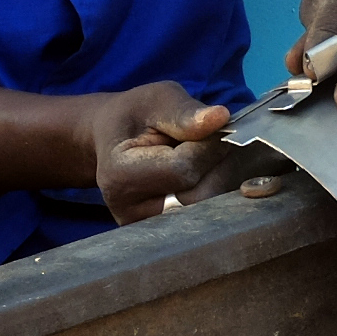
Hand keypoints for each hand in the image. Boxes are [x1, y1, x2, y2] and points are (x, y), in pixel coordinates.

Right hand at [88, 81, 232, 223]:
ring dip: (219, 180)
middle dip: (217, 167)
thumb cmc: (137, 116)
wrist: (115, 142)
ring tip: (205, 158)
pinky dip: (213, 193)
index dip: (207, 146)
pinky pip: (204, 218)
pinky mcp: (163, 235)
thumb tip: (220, 117)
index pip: (183, 170)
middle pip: (198, 197)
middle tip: (213, 144)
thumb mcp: (157, 99)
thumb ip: (184, 111)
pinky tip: (204, 175)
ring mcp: (146, 229)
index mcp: (120, 176)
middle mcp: (129, 212)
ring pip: (206, 211)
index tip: (211, 128)